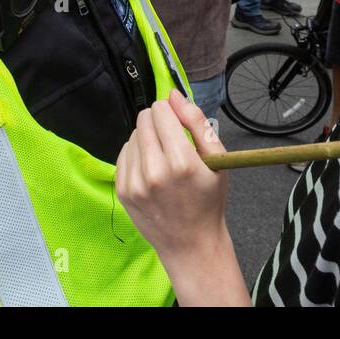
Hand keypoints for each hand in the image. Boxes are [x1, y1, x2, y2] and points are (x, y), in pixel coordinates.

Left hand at [116, 89, 230, 259]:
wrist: (191, 244)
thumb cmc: (208, 201)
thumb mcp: (217, 159)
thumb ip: (197, 121)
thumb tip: (173, 94)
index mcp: (181, 161)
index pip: (160, 111)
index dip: (171, 112)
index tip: (179, 124)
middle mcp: (154, 171)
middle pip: (143, 119)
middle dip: (158, 122)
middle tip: (172, 141)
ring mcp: (134, 182)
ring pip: (133, 135)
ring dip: (147, 138)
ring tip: (163, 158)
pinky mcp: (122, 190)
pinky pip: (123, 153)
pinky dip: (137, 154)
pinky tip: (151, 168)